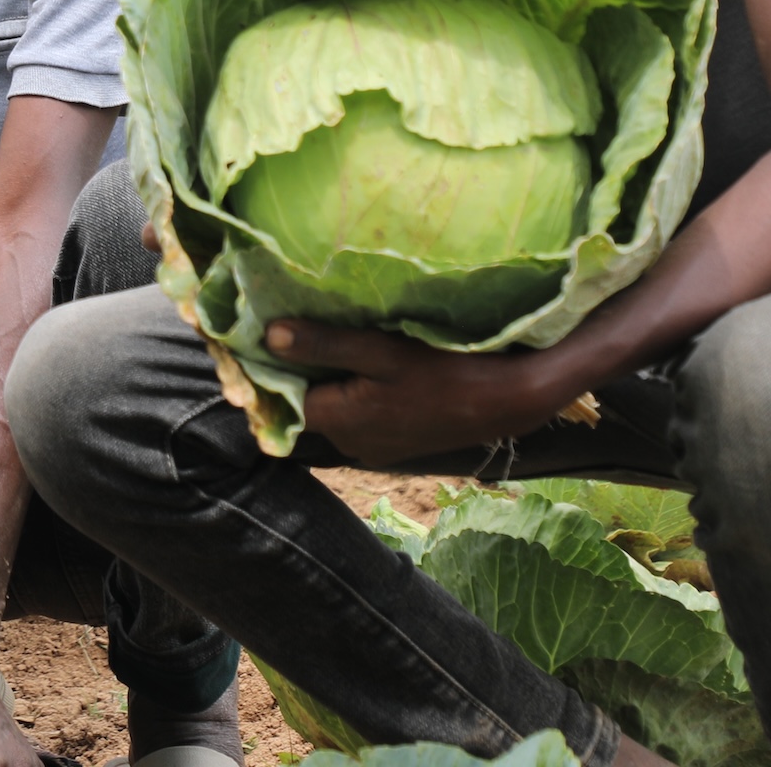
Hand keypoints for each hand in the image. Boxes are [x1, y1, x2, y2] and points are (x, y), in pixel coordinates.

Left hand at [268, 317, 567, 465]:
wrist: (508, 401)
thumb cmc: (446, 372)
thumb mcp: (382, 352)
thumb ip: (324, 345)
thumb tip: (269, 336)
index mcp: (341, 422)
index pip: (282, 399)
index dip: (269, 367)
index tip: (261, 333)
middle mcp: (350, 443)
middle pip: (309, 401)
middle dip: (301, 368)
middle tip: (298, 323)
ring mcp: (374, 446)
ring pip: (335, 406)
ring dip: (331, 377)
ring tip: (332, 335)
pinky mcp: (394, 442)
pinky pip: (359, 413)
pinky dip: (356, 389)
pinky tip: (366, 361)